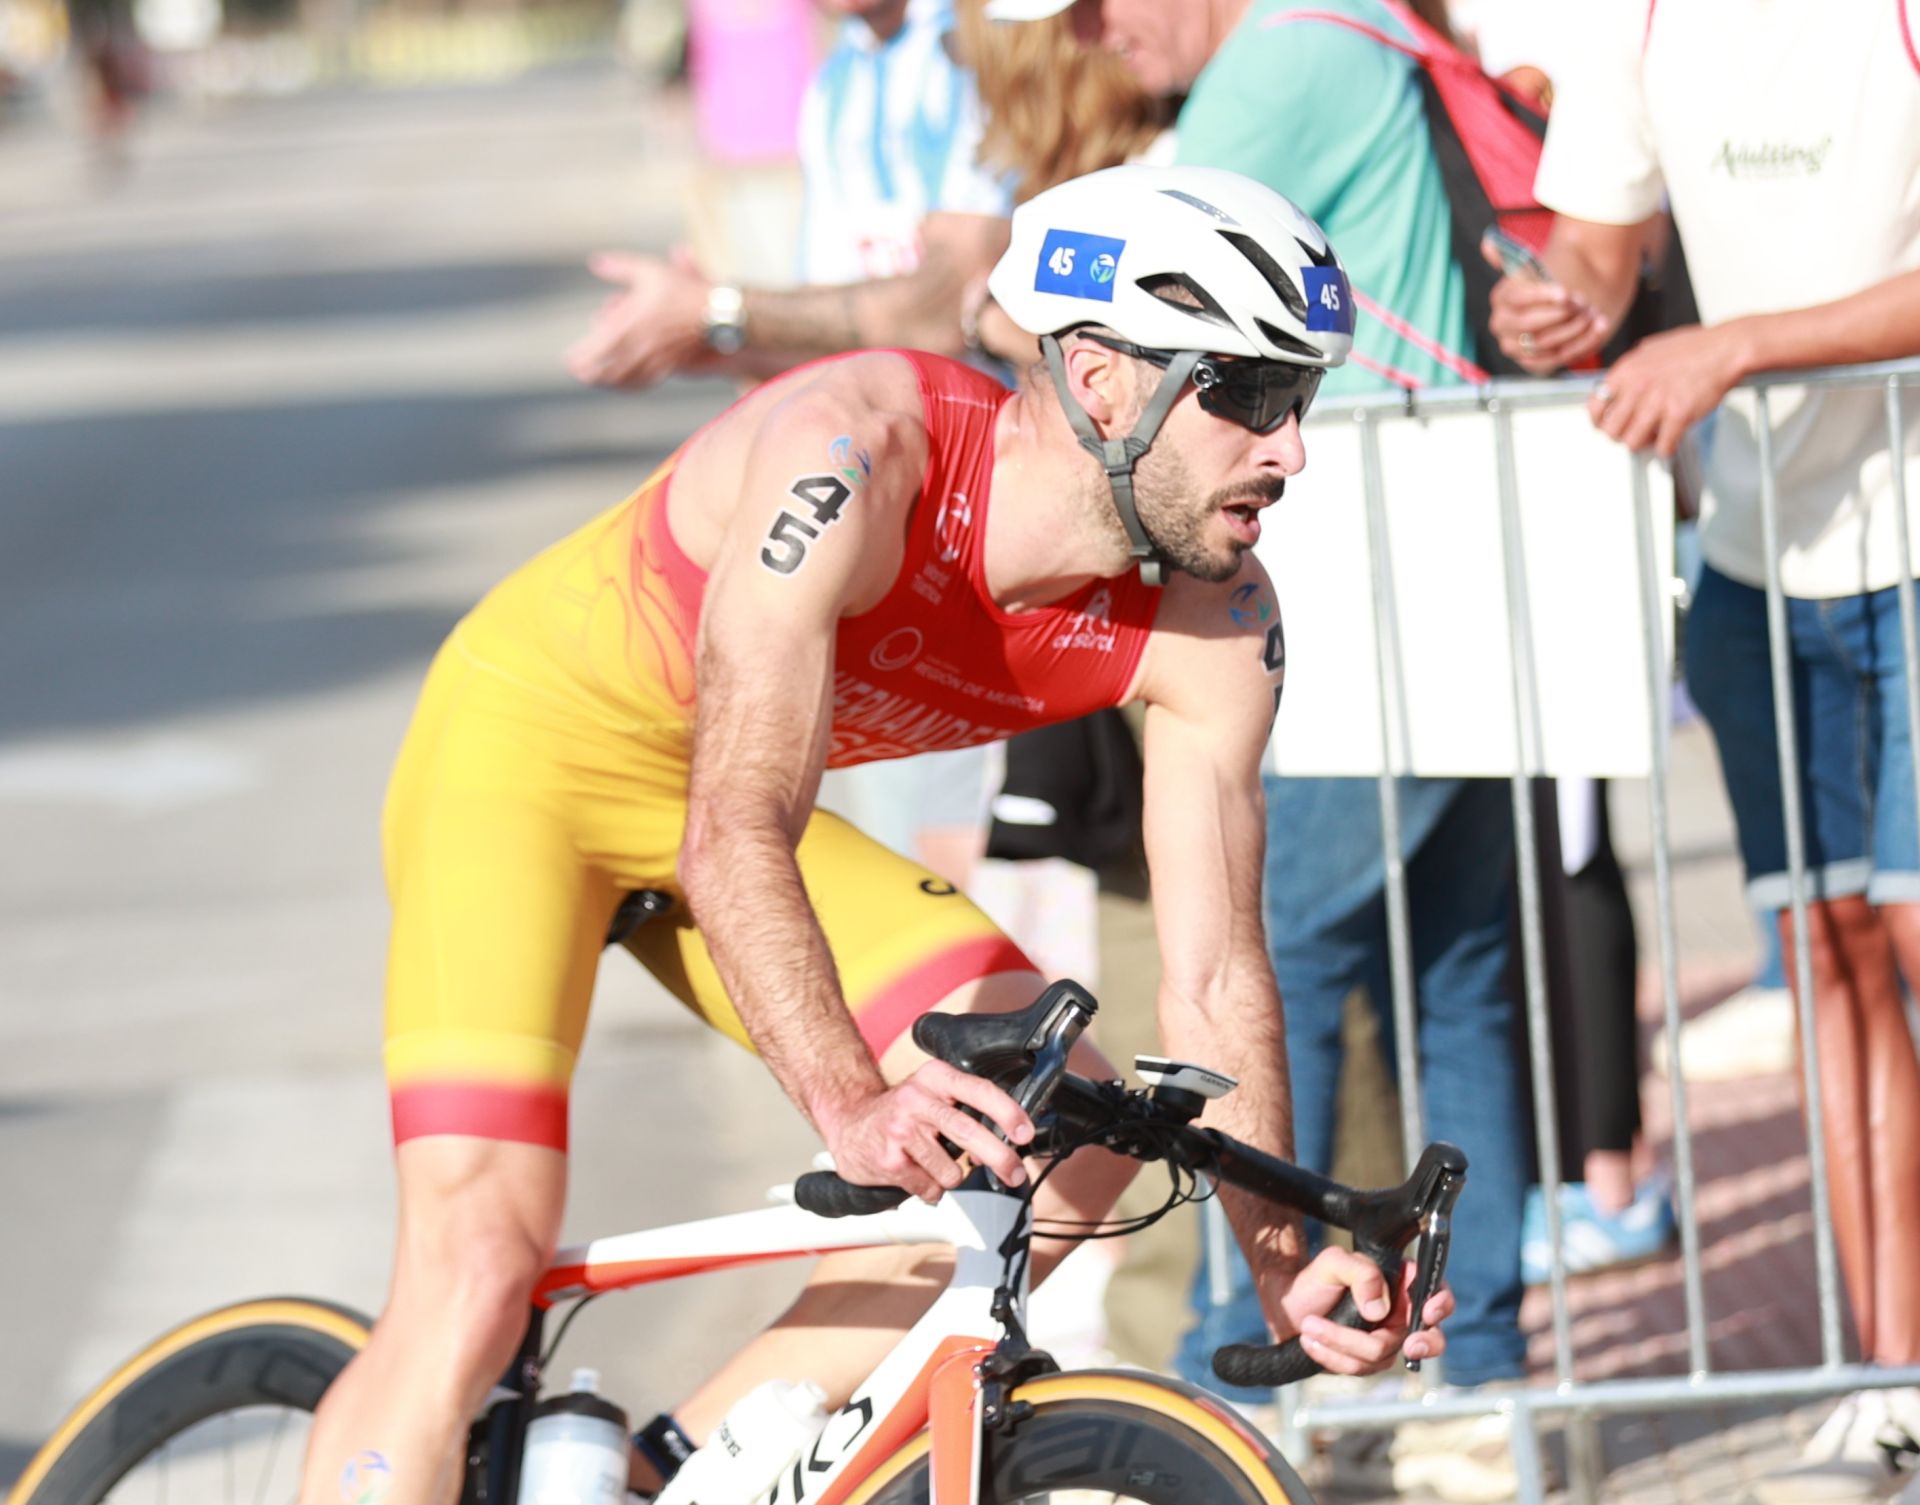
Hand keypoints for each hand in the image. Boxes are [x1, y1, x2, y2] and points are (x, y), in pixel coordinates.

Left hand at [567, 246, 713, 388]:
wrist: (715, 315)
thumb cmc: (682, 291)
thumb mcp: (649, 271)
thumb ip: (619, 268)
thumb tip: (594, 262)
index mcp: (630, 324)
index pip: (597, 347)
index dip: (581, 357)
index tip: (569, 359)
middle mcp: (639, 346)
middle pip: (607, 368)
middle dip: (589, 372)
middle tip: (578, 372)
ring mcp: (654, 359)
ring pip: (623, 378)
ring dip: (606, 382)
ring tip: (594, 380)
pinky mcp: (668, 367)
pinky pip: (643, 382)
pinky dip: (628, 385)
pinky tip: (622, 384)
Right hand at [819, 1059, 1035, 1202]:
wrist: (848, 1123)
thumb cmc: (900, 1111)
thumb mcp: (932, 1094)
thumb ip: (965, 1111)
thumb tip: (1002, 1145)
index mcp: (935, 1077)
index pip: (979, 1091)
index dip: (1007, 1113)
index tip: (1025, 1133)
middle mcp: (917, 1099)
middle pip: (969, 1132)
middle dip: (1000, 1158)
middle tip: (1014, 1174)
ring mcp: (901, 1130)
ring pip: (952, 1171)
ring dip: (951, 1176)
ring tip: (932, 1163)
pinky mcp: (889, 1160)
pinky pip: (930, 1189)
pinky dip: (930, 1188)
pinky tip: (915, 1172)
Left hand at [1268, 1247, 1454, 1374]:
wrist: (1289, 1306)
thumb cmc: (1315, 1280)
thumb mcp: (1333, 1263)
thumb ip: (1360, 1272)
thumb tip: (1379, 1308)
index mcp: (1400, 1284)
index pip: (1435, 1291)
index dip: (1441, 1303)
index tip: (1428, 1312)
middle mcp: (1400, 1315)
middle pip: (1430, 1337)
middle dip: (1425, 1344)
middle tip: (1410, 1345)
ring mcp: (1386, 1340)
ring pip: (1381, 1354)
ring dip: (1342, 1342)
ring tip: (1309, 1325)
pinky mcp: (1368, 1362)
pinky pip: (1361, 1368)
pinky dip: (1333, 1356)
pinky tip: (1311, 1342)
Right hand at [1482, 234, 1609, 374]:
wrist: (1579, 299)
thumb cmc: (1558, 280)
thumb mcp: (1538, 265)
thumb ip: (1510, 255)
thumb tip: (1487, 242)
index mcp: (1501, 300)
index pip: (1516, 300)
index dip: (1541, 297)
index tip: (1565, 293)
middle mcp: (1503, 326)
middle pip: (1528, 325)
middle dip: (1560, 314)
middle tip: (1583, 301)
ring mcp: (1517, 348)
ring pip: (1545, 343)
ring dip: (1574, 327)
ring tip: (1594, 312)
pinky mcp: (1536, 363)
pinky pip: (1557, 358)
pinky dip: (1582, 343)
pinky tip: (1599, 326)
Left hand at [1589, 321, 1748, 457]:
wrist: (1727, 348)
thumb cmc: (1695, 347)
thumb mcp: (1651, 348)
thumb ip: (1632, 367)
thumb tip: (1618, 383)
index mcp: (1627, 371)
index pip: (1596, 406)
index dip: (1600, 421)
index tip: (1606, 425)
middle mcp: (1637, 387)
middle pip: (1611, 430)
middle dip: (1622, 435)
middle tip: (1634, 432)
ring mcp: (1657, 402)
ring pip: (1632, 442)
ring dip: (1643, 444)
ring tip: (1653, 436)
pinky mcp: (1679, 415)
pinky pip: (1663, 446)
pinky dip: (1666, 448)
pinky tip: (1671, 440)